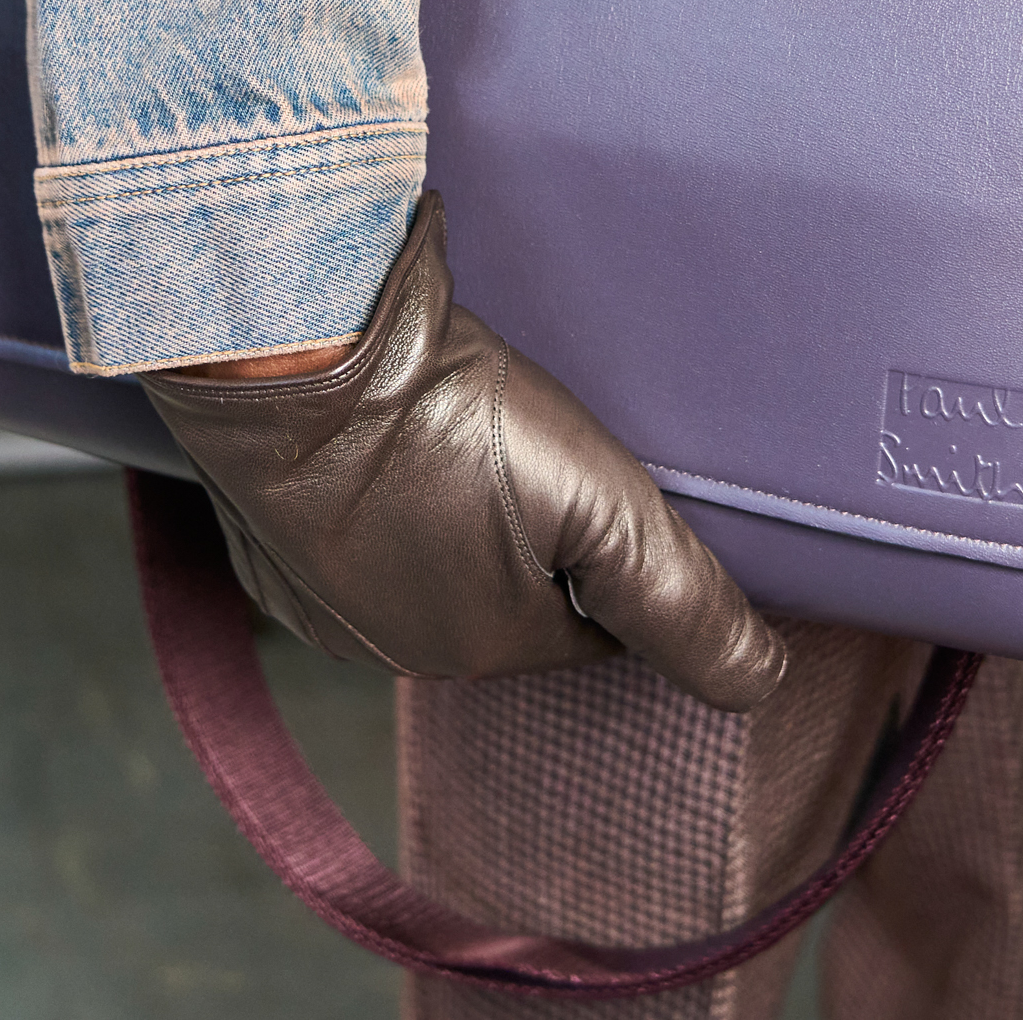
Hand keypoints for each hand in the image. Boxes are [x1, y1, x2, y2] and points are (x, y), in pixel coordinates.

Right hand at [140, 192, 787, 710]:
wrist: (286, 337)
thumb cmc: (446, 415)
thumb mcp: (603, 507)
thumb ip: (682, 602)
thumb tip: (759, 686)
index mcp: (479, 649)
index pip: (591, 622)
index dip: (616, 551)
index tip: (614, 477)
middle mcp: (387, 644)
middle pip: (509, 594)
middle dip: (538, 534)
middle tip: (544, 439)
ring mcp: (314, 592)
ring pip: (429, 560)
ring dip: (460, 509)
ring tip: (472, 424)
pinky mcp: (263, 530)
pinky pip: (351, 527)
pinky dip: (379, 487)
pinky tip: (393, 429)